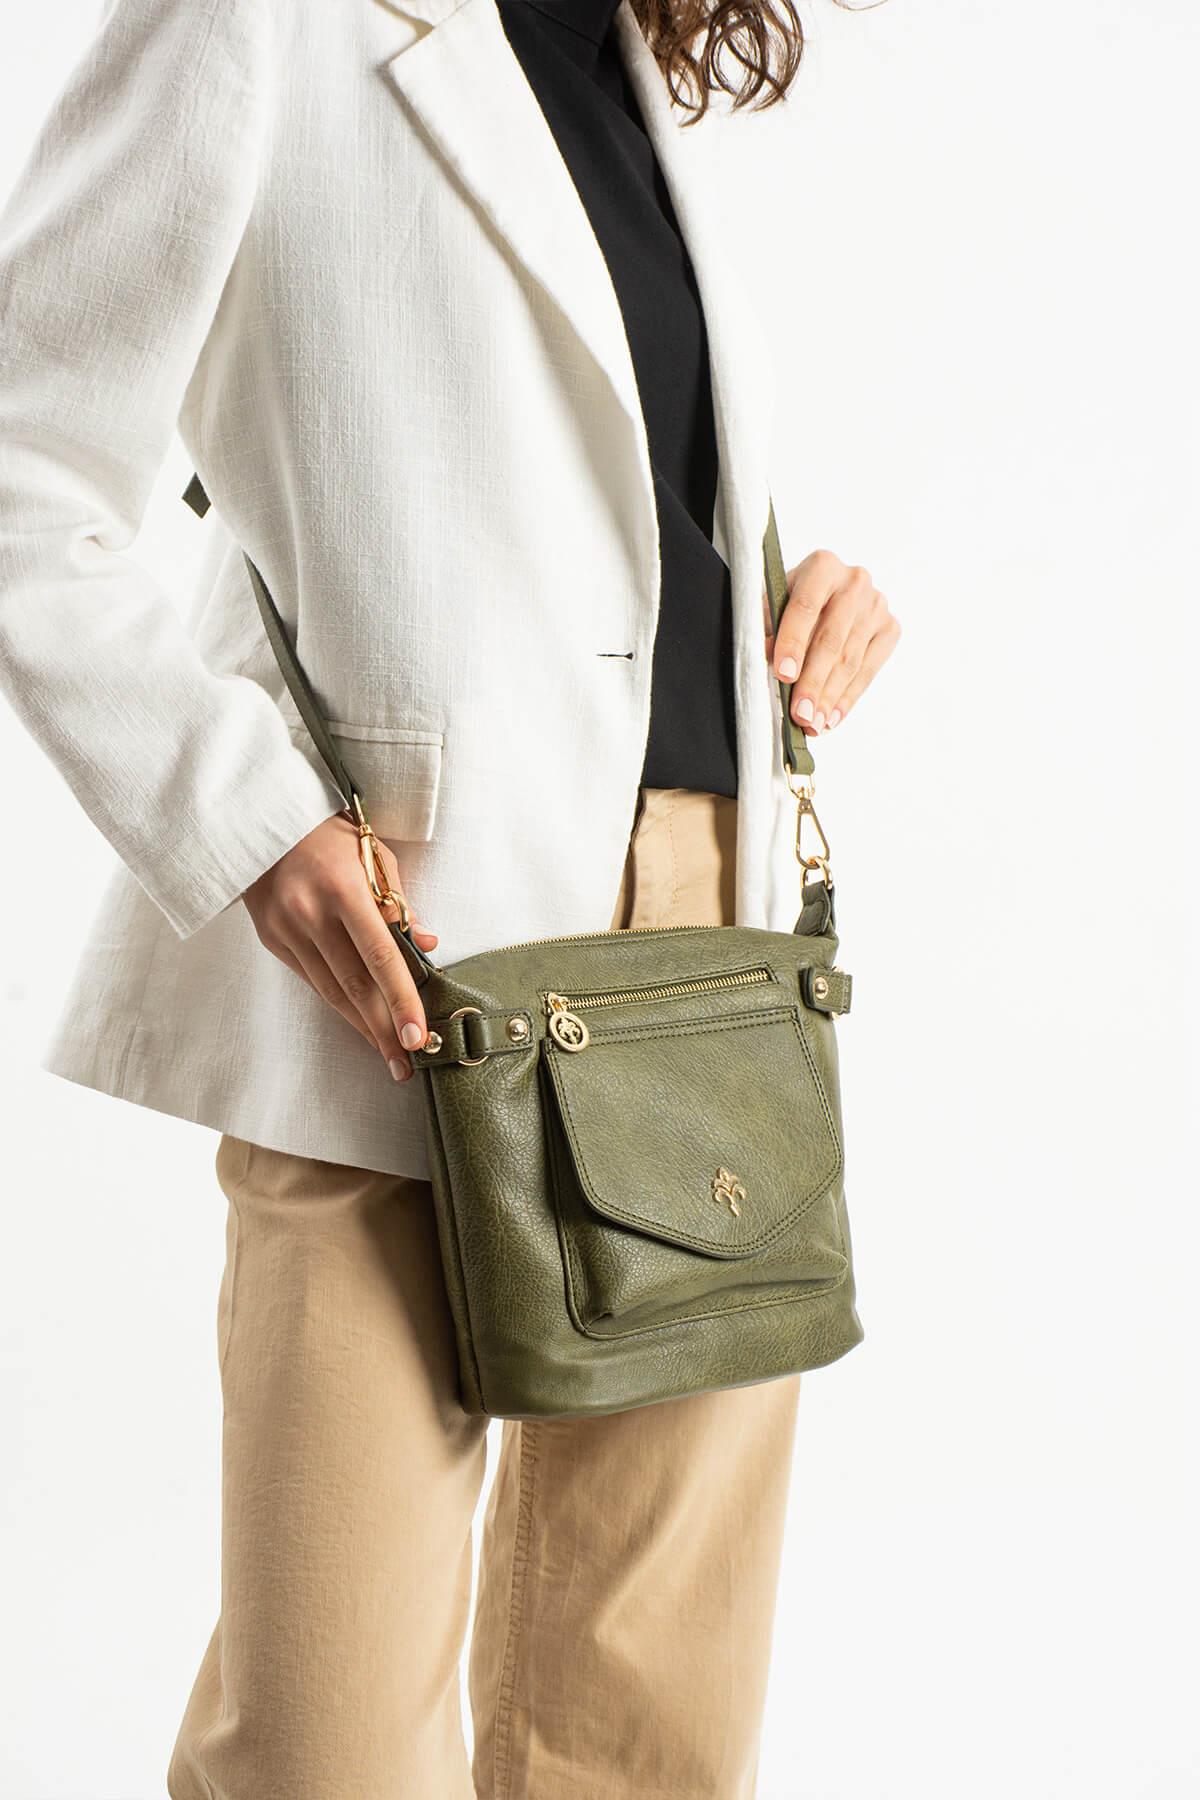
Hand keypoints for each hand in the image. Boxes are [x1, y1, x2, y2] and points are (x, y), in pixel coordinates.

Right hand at [241, 813, 439, 1080]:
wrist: (262, 819)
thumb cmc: (329, 833)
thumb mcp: (373, 854)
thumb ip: (399, 902)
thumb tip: (426, 943)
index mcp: (343, 889)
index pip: (380, 955)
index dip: (400, 999)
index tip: (417, 1034)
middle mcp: (310, 913)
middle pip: (354, 985)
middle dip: (383, 1029)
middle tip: (405, 1064)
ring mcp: (286, 929)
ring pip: (330, 990)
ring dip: (361, 1026)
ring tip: (387, 1054)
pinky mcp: (272, 939)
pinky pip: (312, 980)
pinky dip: (338, 1004)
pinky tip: (358, 1023)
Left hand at [766, 550, 900, 733]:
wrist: (829, 590)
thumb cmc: (795, 599)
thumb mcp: (776, 603)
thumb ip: (769, 627)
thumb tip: (768, 660)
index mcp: (822, 566)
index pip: (805, 607)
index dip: (793, 643)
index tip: (784, 674)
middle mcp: (855, 582)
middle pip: (831, 640)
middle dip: (813, 682)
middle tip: (799, 714)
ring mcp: (877, 605)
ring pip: (851, 659)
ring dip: (830, 697)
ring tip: (813, 723)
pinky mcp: (890, 627)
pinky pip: (869, 670)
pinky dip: (849, 698)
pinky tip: (833, 717)